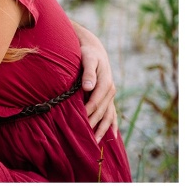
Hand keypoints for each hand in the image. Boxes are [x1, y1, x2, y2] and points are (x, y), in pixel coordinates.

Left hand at [73, 22, 117, 141]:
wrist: (94, 49)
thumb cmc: (87, 53)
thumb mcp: (88, 59)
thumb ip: (88, 72)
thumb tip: (88, 87)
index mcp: (105, 83)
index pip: (95, 102)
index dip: (87, 113)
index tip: (79, 123)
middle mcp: (110, 90)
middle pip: (102, 112)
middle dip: (93, 124)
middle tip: (84, 139)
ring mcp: (110, 95)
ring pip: (108, 115)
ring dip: (102, 129)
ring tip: (95, 142)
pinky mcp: (108, 96)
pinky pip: (112, 113)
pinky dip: (111, 124)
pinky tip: (110, 135)